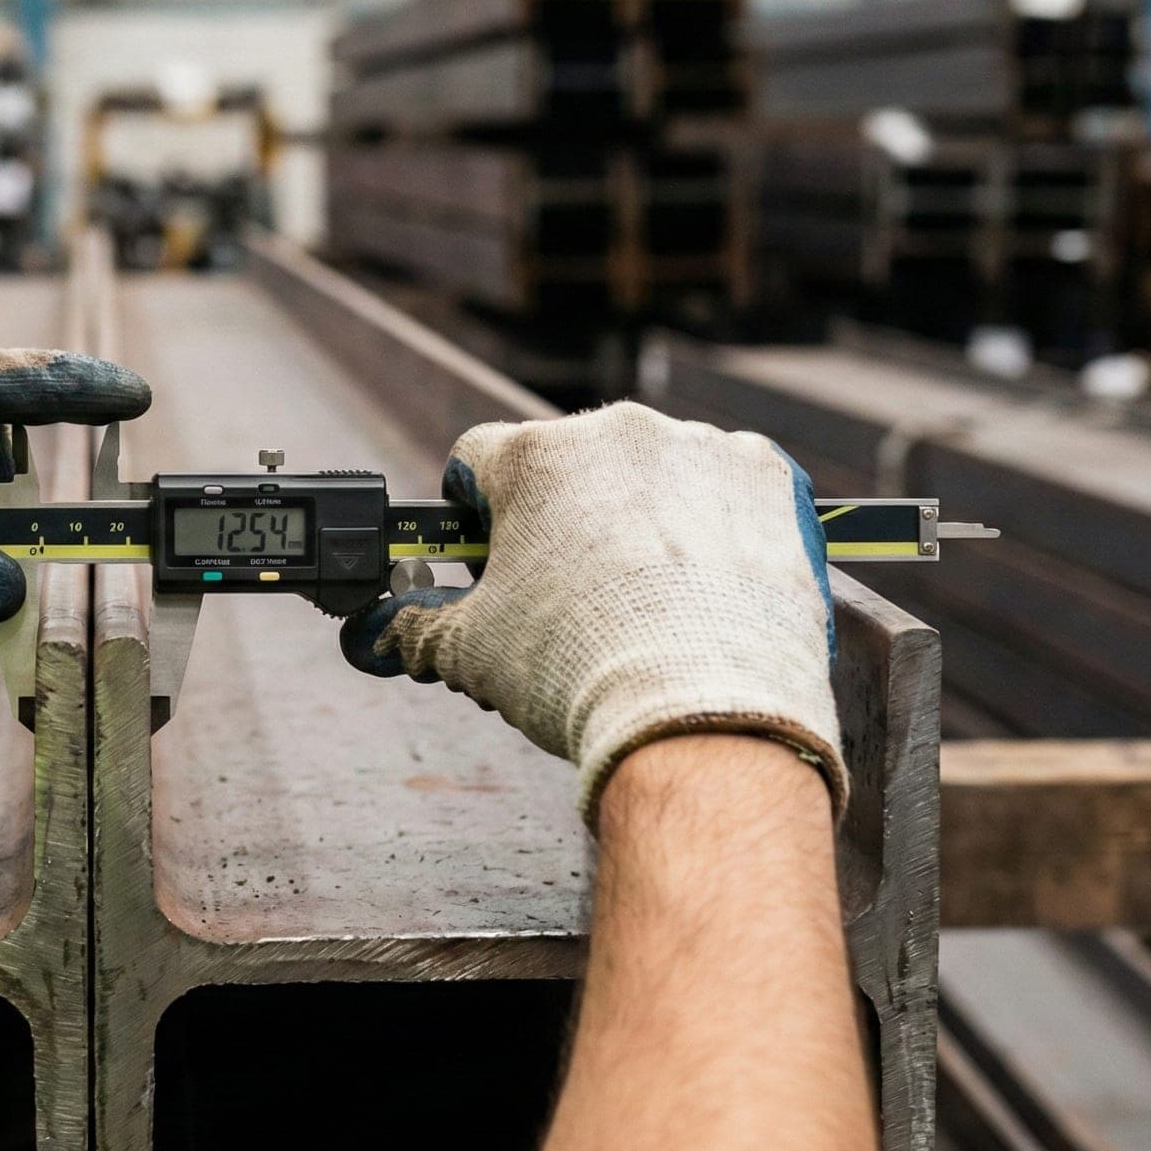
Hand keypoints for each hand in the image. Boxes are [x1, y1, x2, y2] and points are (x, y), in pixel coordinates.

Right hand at [340, 402, 843, 819]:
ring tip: (654, 603)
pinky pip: (730, 489)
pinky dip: (720, 527)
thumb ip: (416, 627)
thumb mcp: (469, 653)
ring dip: (646, 519)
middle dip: (567, 521)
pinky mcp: (768, 478)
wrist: (705, 717)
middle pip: (572, 467)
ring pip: (654, 475)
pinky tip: (710, 589)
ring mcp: (699, 449)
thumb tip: (382, 630)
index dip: (475, 513)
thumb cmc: (582, 674)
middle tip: (576, 597)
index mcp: (534, 458)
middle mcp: (617, 433)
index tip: (490, 554)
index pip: (478, 460)